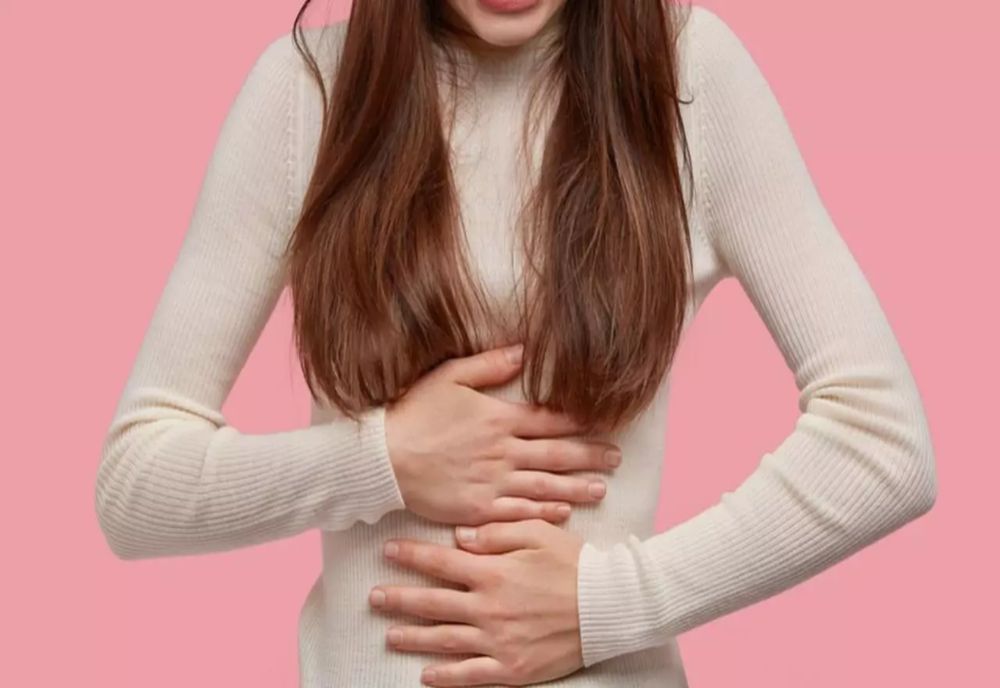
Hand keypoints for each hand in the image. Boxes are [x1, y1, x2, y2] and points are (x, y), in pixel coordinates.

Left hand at [369, 519, 585, 685]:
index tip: (389, 552)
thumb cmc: (576, 564)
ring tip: (388, 635)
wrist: (610, 606)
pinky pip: (470, 675)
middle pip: (432, 603)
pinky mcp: (511, 668)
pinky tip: (426, 675)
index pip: (441, 563)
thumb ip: (496, 532)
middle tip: (374, 597)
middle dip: (399, 599)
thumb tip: (459, 535)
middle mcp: (488, 608)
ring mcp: (498, 641)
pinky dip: (445, 676)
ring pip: (444, 640)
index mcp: (493, 572)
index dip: (412, 557)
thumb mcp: (538, 534)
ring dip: (412, 637)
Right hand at [385, 343, 621, 525]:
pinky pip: (519, 512)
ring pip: (544, 485)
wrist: (382, 458)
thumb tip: (524, 351)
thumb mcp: (449, 376)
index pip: (549, 419)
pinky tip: (564, 513)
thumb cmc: (413, 413)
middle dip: (590, 456)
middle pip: (556, 454)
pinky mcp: (478, 508)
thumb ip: (489, 364)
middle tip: (616, 459)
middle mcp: (502, 451)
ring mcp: (492, 482)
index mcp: (498, 418)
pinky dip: (544, 513)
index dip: (579, 420)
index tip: (603, 422)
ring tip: (602, 489)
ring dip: (576, 487)